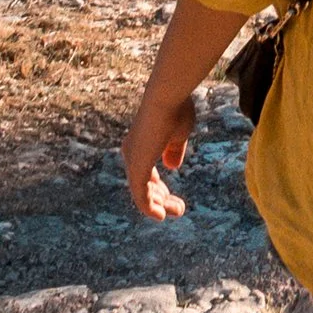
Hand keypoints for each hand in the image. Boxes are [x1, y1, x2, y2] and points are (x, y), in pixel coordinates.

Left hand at [122, 73, 196, 219]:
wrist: (168, 97)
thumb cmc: (176, 109)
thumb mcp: (178, 133)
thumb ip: (173, 151)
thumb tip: (171, 166)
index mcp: (140, 145)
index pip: (146, 175)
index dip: (160, 189)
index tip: (176, 199)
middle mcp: (132, 153)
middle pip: (144, 186)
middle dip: (162, 199)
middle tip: (180, 209)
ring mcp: (133, 160)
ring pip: (142, 194)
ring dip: (159, 206)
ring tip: (177, 212)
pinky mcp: (136, 167)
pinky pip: (140, 196)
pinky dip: (149, 208)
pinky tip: (160, 216)